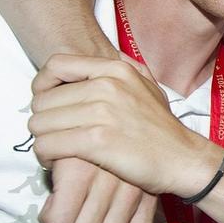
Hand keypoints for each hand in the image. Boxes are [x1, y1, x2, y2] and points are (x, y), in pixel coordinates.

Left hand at [32, 54, 163, 222]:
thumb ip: (121, 70)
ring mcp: (102, 113)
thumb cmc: (161, 127)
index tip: (48, 104)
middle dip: (43, 121)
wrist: (183, 159)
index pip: (55, 66)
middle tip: (55, 135)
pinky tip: (57, 162)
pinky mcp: (97, 141)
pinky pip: (47, 145)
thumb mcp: (146, 86)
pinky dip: (45, 157)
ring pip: (40, 124)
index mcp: (116, 69)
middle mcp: (107, 86)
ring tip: (56, 150)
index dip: (42, 85)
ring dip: (42, 140)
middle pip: (42, 100)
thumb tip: (93, 60)